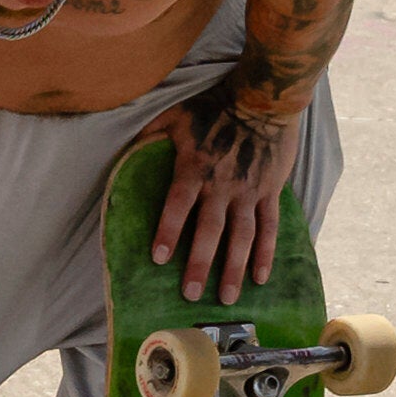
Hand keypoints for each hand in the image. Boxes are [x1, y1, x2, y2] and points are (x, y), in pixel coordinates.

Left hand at [151, 96, 300, 301]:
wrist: (264, 96)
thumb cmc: (214, 106)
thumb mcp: (174, 115)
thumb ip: (149, 135)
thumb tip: (125, 152)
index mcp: (195, 168)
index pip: (178, 204)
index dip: (169, 230)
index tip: (159, 258)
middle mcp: (222, 185)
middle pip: (211, 231)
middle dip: (200, 265)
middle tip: (190, 294)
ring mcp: (249, 191)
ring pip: (242, 237)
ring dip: (234, 269)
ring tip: (226, 299)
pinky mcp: (270, 192)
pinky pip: (270, 228)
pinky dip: (266, 254)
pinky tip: (261, 279)